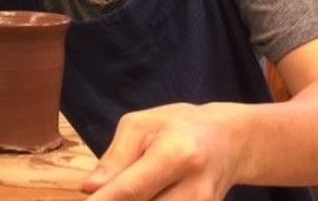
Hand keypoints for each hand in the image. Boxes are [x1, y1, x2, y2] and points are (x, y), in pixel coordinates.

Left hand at [81, 103, 238, 199]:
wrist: (228, 140)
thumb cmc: (177, 126)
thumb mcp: (141, 125)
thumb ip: (115, 158)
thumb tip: (89, 188)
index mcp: (176, 155)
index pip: (131, 189)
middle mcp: (195, 189)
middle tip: (101, 192)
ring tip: (125, 187)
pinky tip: (147, 191)